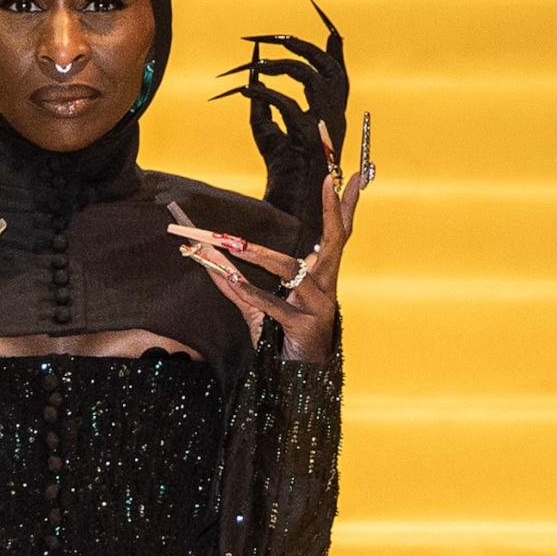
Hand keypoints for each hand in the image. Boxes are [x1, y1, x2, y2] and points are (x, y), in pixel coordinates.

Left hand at [169, 166, 365, 362]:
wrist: (296, 380)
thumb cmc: (281, 339)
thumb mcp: (255, 305)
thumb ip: (231, 280)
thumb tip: (204, 256)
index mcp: (320, 277)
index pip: (338, 234)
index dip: (343, 205)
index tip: (351, 175)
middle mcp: (326, 286)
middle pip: (337, 240)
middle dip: (334, 209)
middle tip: (330, 180)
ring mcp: (319, 306)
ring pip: (291, 270)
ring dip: (259, 255)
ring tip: (229, 244)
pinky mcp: (305, 327)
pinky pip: (274, 306)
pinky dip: (252, 294)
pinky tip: (234, 284)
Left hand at [210, 0, 350, 243]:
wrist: (291, 211)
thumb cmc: (280, 174)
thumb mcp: (266, 133)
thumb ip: (262, 106)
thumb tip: (249, 79)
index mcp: (329, 113)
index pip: (339, 70)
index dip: (333, 43)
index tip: (323, 18)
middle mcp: (334, 117)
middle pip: (330, 65)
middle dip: (302, 45)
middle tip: (272, 38)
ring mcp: (326, 128)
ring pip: (313, 77)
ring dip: (282, 66)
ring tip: (256, 67)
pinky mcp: (310, 138)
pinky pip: (288, 103)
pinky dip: (265, 92)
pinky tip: (246, 91)